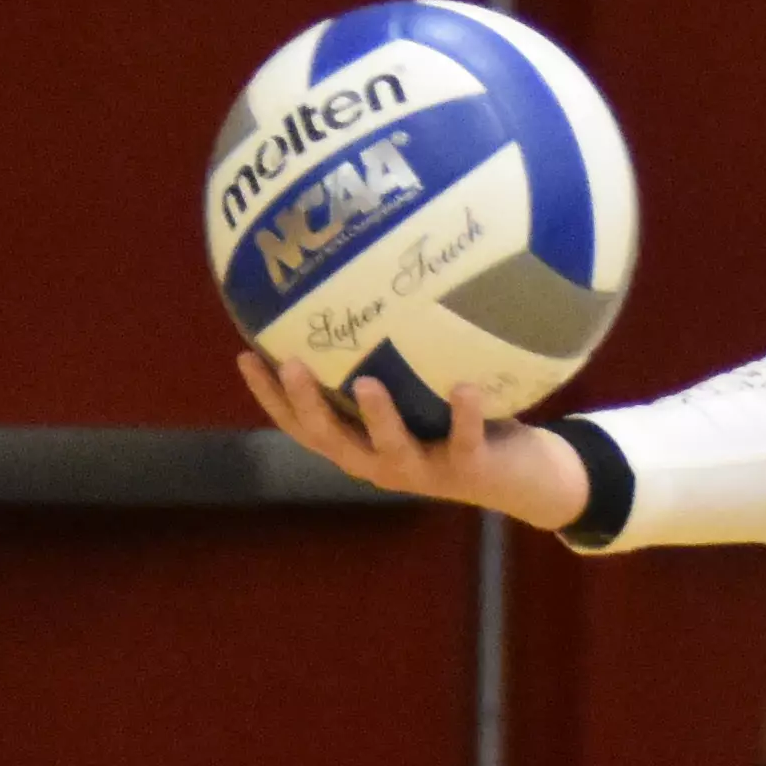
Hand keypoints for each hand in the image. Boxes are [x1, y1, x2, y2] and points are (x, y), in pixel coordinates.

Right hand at [239, 352, 591, 529]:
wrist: (522, 480)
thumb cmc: (458, 424)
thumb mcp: (417, 390)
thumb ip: (389, 359)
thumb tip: (365, 285)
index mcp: (361, 445)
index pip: (302, 425)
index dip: (270, 396)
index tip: (243, 355)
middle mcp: (381, 463)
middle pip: (330, 439)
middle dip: (305, 404)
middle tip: (288, 365)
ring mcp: (423, 471)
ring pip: (390, 448)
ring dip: (377, 418)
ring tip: (366, 383)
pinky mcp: (468, 470)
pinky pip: (464, 440)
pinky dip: (464, 414)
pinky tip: (465, 386)